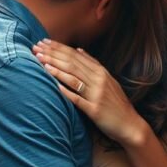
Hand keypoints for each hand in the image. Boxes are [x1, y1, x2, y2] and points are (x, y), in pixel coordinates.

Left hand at [32, 39, 147, 145]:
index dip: (57, 48)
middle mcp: (99, 80)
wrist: (130, 124)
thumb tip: (78, 49)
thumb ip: (93, 64)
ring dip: (56, 68)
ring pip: (74, 78)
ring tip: (40, 61)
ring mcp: (97, 95)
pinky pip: (78, 99)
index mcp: (100, 72)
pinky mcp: (95, 110)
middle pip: (72, 63)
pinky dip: (67, 91)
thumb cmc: (115, 103)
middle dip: (52, 54)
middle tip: (36, 48)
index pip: (75, 55)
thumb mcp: (107, 79)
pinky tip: (55, 85)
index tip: (43, 42)